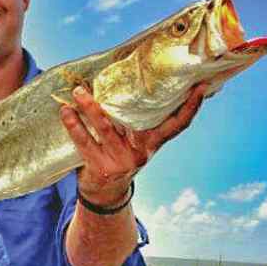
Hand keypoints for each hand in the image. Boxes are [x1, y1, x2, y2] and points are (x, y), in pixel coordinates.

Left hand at [59, 83, 206, 206]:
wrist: (105, 194)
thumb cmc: (119, 156)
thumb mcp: (135, 142)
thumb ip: (137, 120)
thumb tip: (131, 79)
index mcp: (152, 143)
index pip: (177, 125)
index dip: (191, 107)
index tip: (201, 86)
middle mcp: (140, 152)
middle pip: (136, 120)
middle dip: (128, 95)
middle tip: (125, 71)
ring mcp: (120, 160)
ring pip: (105, 127)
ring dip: (90, 107)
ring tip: (78, 90)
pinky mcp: (100, 167)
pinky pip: (84, 142)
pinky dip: (73, 125)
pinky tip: (65, 111)